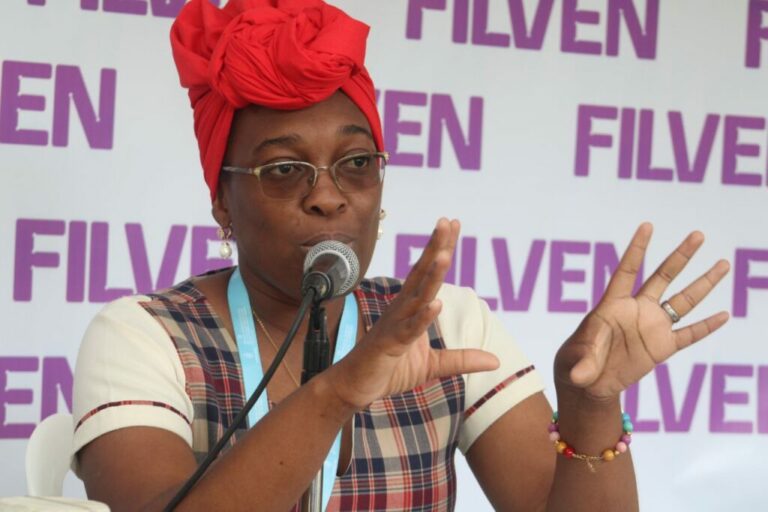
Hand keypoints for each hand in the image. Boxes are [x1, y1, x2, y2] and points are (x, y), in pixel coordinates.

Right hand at [328, 218, 499, 409]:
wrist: (355, 387)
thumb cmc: (388, 370)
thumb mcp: (433, 366)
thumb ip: (462, 360)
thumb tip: (495, 360)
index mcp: (410, 308)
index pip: (428, 273)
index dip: (441, 249)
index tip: (453, 223)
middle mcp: (402, 309)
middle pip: (422, 274)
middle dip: (436, 248)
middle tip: (447, 221)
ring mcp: (395, 325)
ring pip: (417, 296)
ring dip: (431, 276)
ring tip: (445, 255)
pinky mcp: (389, 344)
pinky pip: (408, 329)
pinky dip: (421, 317)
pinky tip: (434, 304)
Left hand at [554, 223, 729, 401]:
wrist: (590, 382)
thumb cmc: (576, 363)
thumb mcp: (577, 363)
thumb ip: (583, 365)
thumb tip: (580, 376)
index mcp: (612, 305)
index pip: (627, 270)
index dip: (637, 249)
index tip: (647, 225)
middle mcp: (636, 310)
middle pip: (662, 277)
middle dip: (680, 256)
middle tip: (698, 234)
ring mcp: (652, 327)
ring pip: (682, 301)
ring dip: (703, 284)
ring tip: (723, 264)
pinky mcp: (662, 347)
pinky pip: (689, 335)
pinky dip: (706, 327)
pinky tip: (723, 315)